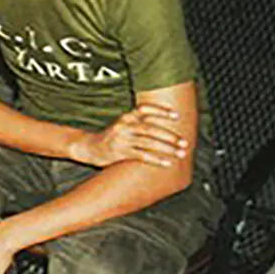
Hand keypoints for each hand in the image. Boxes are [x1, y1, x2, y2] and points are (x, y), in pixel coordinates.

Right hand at [68, 103, 187, 167]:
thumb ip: (139, 124)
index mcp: (126, 116)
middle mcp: (124, 125)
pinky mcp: (119, 152)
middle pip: (150, 128)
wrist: (89, 147)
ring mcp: (121, 139)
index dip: (161, 111)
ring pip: (148, 142)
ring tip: (180, 154)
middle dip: (170, 136)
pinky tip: (167, 164)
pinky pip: (141, 155)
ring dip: (167, 148)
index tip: (177, 116)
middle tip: (184, 143)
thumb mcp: (123, 125)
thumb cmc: (112, 137)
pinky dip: (156, 160)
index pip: (145, 109)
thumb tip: (165, 128)